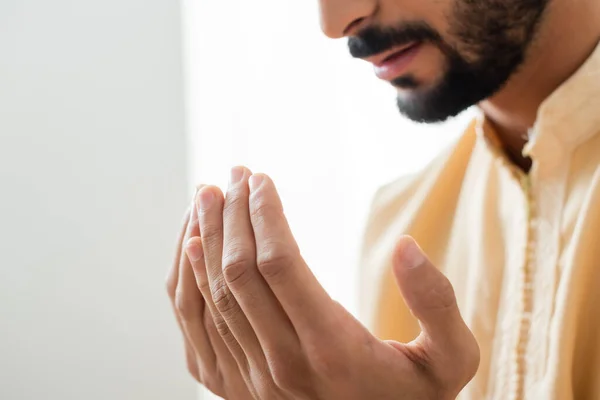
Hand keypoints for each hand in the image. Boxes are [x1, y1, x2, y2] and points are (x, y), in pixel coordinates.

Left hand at [167, 167, 479, 398]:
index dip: (265, 214)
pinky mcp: (239, 384)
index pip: (280, 264)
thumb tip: (407, 247)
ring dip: (208, 237)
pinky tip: (189, 244)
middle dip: (232, 214)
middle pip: (240, 272)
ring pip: (216, 293)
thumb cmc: (413, 398)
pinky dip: (192, 278)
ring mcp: (255, 377)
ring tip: (206, 196)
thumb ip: (438, 304)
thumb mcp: (451, 359)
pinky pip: (201, 324)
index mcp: (333, 348)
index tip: (262, 179)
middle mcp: (284, 362)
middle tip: (232, 175)